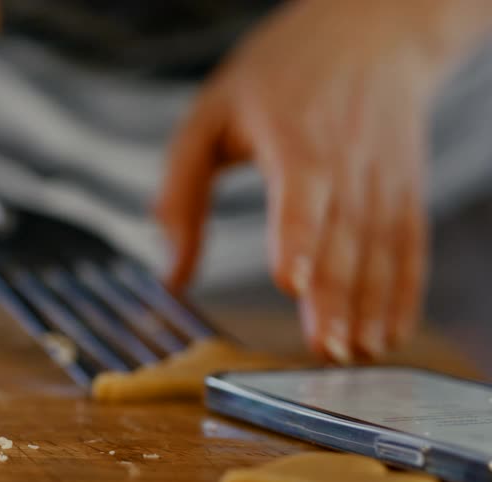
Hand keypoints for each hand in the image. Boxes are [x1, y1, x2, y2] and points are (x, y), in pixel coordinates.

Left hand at [158, 0, 486, 360]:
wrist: (373, 29)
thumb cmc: (280, 74)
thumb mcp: (211, 114)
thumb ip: (182, 192)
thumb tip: (168, 271)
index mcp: (294, 136)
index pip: (299, 190)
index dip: (296, 235)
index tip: (289, 278)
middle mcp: (346, 159)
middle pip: (342, 234)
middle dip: (334, 294)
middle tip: (323, 346)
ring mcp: (382, 176)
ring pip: (380, 248)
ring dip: (370, 305)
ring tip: (353, 354)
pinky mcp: (404, 189)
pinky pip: (408, 246)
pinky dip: (403, 292)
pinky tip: (389, 332)